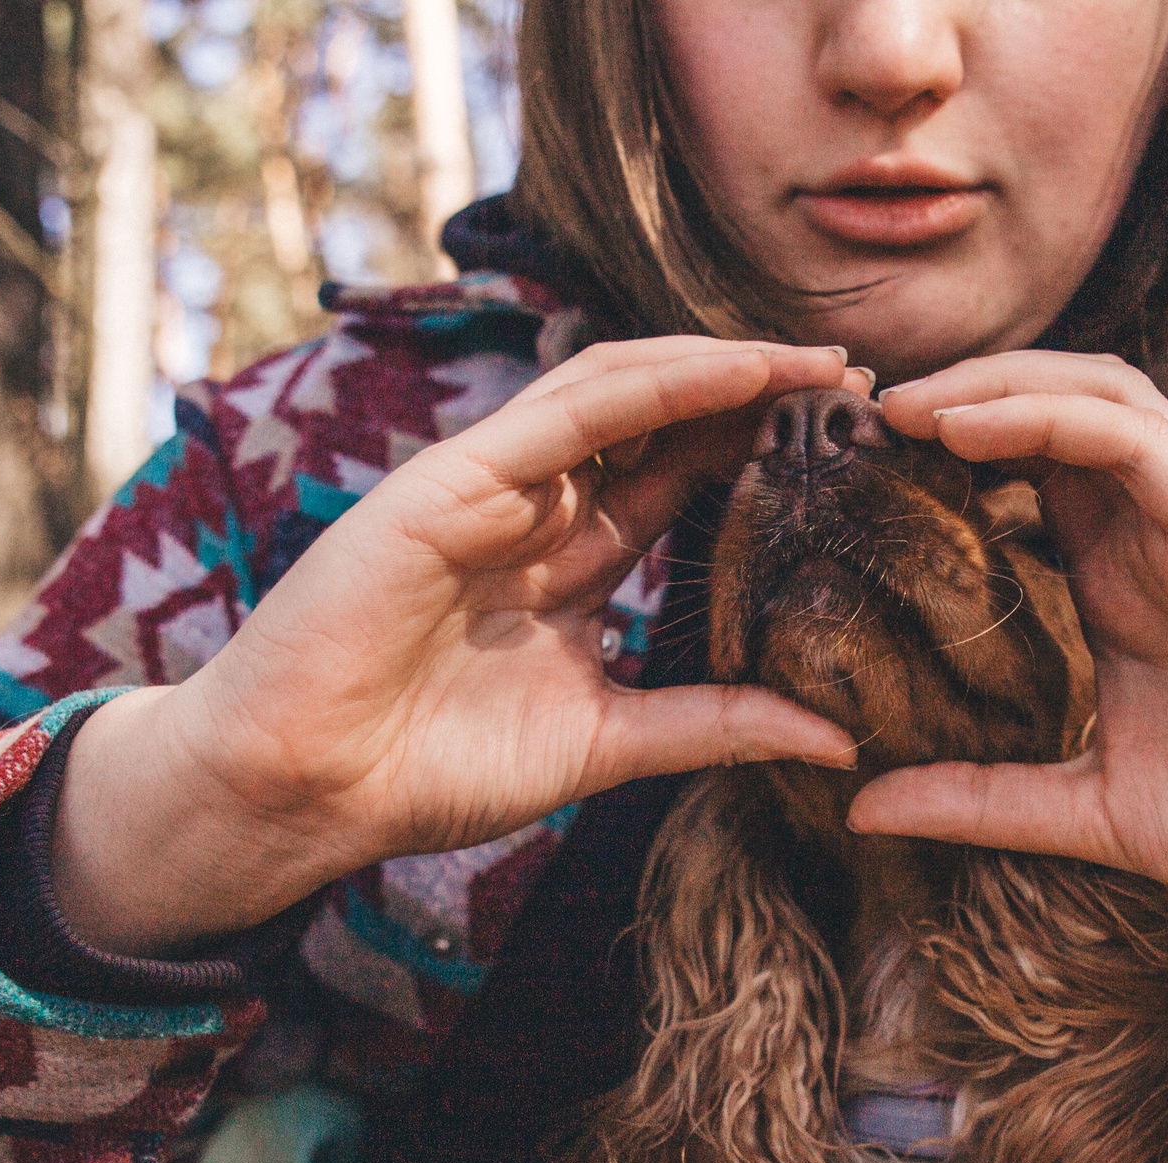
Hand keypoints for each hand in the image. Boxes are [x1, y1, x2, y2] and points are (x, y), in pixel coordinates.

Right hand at [54, 338, 863, 955]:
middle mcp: (536, 510)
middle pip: (663, 422)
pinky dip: (657, 383)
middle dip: (758, 396)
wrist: (306, 789)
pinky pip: (569, 412)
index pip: (679, 482)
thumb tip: (837, 741)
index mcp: (568, 564)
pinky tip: (735, 374)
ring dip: (723, 370)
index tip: (856, 450)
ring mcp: (493, 486)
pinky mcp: (452, 481)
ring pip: (624, 392)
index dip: (761, 455)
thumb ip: (713, 726)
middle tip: (861, 388)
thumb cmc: (430, 768)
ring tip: (815, 367)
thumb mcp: (607, 744)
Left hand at [857, 352, 1167, 1021]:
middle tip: (842, 421)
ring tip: (892, 408)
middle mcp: (1152, 533)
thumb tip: (859, 808)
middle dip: (946, 397)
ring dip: (987, 384)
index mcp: (1118, 582)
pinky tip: (962, 430)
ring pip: (1088, 393)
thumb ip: (982, 800)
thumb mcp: (1089, 811)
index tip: (833, 480)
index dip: (929, 460)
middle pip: (1042, 410)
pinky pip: (1132, 433)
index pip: (1016, 478)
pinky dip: (1044, 414)